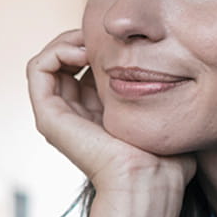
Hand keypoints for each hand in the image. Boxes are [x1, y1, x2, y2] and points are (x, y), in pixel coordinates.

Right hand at [26, 30, 195, 193]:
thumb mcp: (164, 113)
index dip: (101, 44)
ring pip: (49, 60)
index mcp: (97, 113)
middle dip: (82, 37)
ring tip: (92, 42)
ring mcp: (58, 115)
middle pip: (66, 60)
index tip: (124, 40)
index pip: (87, 67)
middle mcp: (74, 113)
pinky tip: (83, 52)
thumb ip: (162, 94)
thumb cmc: (164, 157)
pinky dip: (56, 50)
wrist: (149, 180)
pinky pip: (37, 68)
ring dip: (68, 40)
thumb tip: (179, 70)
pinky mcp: (48, 116)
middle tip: (105, 36)